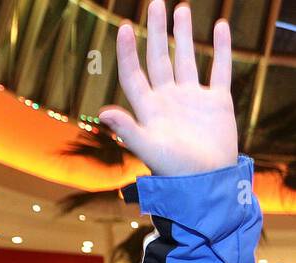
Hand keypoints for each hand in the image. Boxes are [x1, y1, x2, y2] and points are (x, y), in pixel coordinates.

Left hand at [97, 1, 235, 176]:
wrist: (206, 182)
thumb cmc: (174, 170)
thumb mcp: (149, 148)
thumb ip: (127, 130)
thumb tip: (103, 112)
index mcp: (149, 109)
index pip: (134, 74)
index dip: (128, 51)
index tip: (124, 27)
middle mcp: (168, 99)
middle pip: (159, 58)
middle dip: (156, 31)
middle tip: (156, 3)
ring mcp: (192, 98)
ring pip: (186, 59)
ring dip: (183, 35)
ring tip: (182, 8)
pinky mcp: (217, 102)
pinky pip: (220, 69)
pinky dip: (221, 49)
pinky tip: (220, 27)